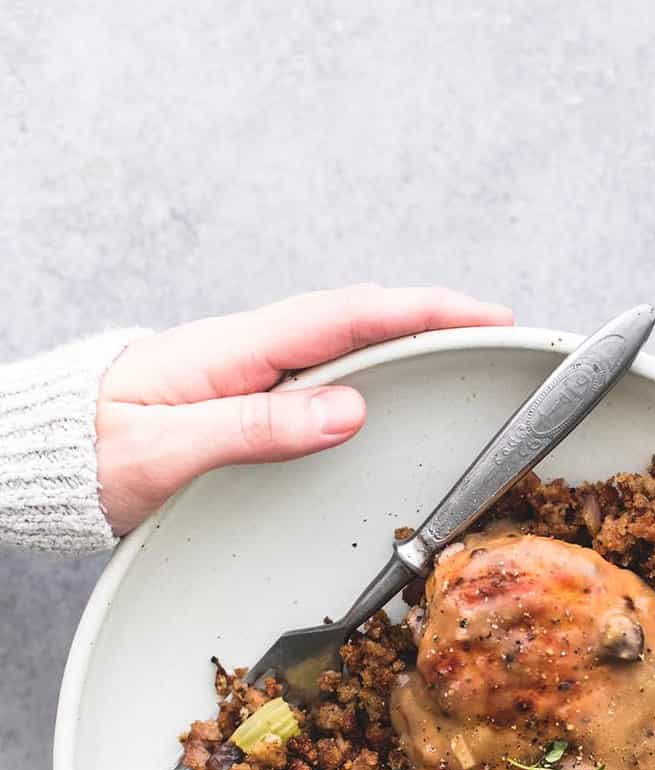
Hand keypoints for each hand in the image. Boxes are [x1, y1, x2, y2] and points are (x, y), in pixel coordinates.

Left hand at [96, 284, 512, 534]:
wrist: (38, 458)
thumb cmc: (87, 456)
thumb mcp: (170, 450)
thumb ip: (258, 429)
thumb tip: (347, 411)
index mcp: (232, 350)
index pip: (345, 317)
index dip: (421, 311)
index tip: (481, 314)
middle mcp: (243, 350)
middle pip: (354, 321)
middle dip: (429, 318)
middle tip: (494, 330)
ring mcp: (241, 370)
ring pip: (340, 346)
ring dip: (403, 342)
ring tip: (460, 352)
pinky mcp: (237, 396)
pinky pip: (317, 373)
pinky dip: (367, 370)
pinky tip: (388, 388)